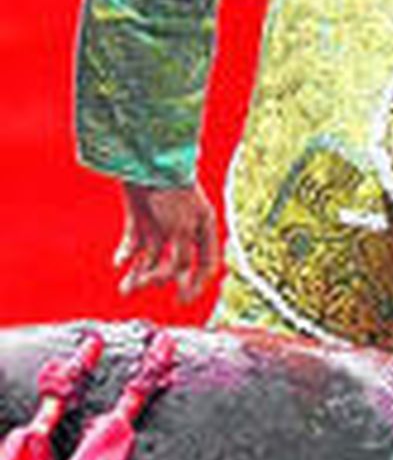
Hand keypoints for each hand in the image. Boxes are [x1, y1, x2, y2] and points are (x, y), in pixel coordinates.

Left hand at [115, 182, 220, 304]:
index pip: (206, 266)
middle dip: (157, 280)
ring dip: (139, 272)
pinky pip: (135, 243)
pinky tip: (119, 263)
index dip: (195, 285)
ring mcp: (162, 224)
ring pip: (152, 257)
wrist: (145, 158)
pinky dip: (127, 254)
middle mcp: (185, 231)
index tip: (181, 301)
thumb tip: (177, 278)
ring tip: (126, 287)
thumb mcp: (183, 228)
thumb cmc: (172, 189)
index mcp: (204, 231)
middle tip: (141, 289)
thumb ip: (182, 257)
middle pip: (174, 265)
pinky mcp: (141, 217)